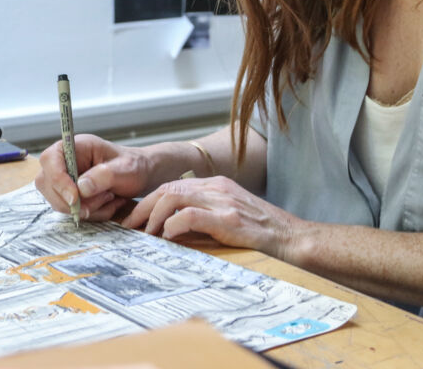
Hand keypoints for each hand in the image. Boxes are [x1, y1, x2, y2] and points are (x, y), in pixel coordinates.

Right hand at [34, 134, 151, 221]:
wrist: (141, 177)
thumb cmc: (135, 166)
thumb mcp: (126, 168)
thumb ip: (104, 175)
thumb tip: (81, 188)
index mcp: (76, 146)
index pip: (50, 159)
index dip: (58, 179)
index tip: (75, 197)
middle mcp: (65, 162)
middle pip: (48, 185)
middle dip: (76, 200)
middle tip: (106, 197)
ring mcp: (64, 180)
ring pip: (59, 203)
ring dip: (87, 208)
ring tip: (110, 198)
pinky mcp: (69, 196)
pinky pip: (70, 212)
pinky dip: (91, 214)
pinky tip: (108, 204)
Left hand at [121, 175, 302, 260]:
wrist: (291, 237)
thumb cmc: (262, 232)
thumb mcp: (229, 216)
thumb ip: (204, 216)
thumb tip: (171, 230)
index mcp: (216, 185)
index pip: (173, 185)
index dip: (150, 201)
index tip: (136, 219)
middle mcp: (217, 188)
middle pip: (167, 188)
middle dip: (144, 207)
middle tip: (131, 228)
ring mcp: (223, 201)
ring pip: (174, 197)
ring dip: (154, 217)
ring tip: (147, 235)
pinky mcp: (228, 218)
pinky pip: (190, 215)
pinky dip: (173, 225)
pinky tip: (168, 237)